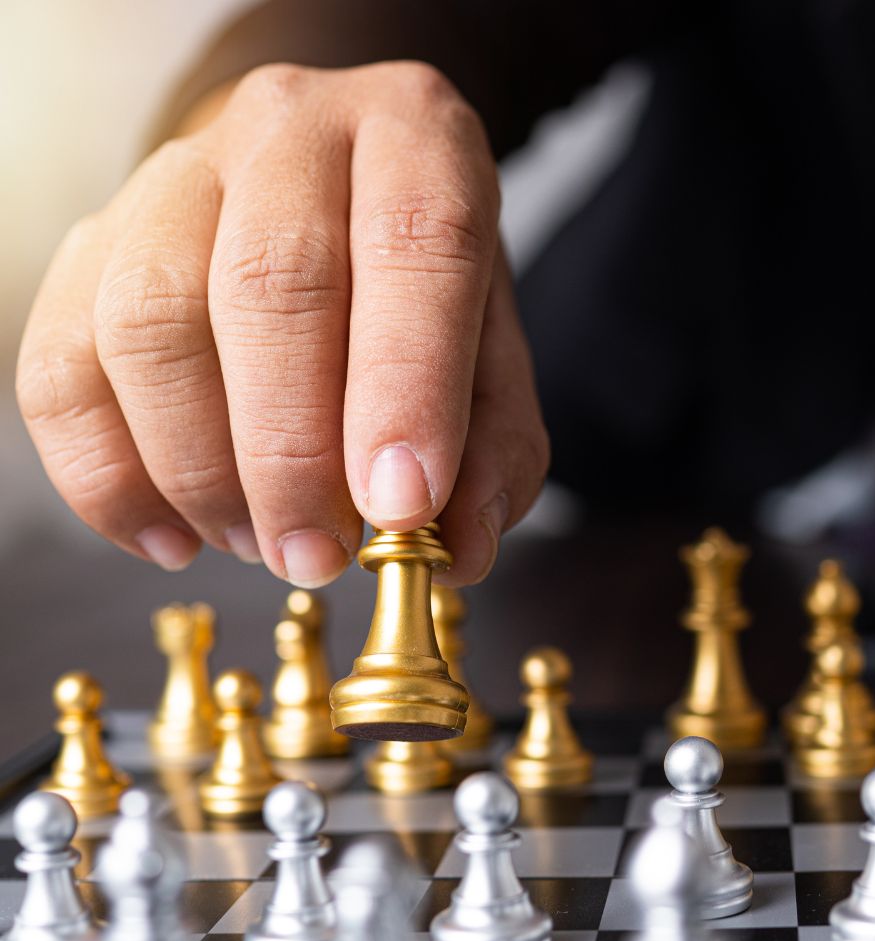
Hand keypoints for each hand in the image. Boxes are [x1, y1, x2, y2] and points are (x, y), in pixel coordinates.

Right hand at [16, 61, 548, 586]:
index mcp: (416, 139)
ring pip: (150, 324)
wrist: (325, 198)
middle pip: (270, 285)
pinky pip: (61, 366)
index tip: (401, 506)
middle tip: (316, 555)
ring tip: (254, 542)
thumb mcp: (491, 354)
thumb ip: (494, 447)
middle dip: (292, 453)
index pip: (416, 243)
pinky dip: (108, 477)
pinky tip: (172, 535)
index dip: (405, 387)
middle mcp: (291, 132)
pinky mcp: (94, 243)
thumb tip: (459, 548)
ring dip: (200, 470)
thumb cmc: (417, 290)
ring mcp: (175, 177)